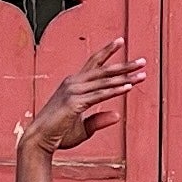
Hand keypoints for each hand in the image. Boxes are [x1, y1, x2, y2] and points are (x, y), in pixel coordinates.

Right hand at [20, 38, 145, 154]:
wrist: (39, 140)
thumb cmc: (58, 134)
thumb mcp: (83, 127)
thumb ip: (99, 120)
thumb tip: (117, 116)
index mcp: (73, 84)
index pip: (93, 64)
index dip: (107, 52)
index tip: (121, 41)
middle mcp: (73, 83)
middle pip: (103, 70)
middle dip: (124, 65)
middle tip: (143, 61)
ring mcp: (73, 91)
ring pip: (104, 81)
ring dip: (124, 77)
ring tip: (142, 74)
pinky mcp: (75, 103)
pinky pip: (99, 95)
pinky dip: (115, 91)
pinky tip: (129, 87)